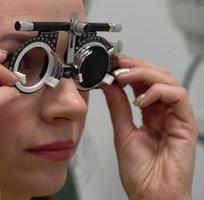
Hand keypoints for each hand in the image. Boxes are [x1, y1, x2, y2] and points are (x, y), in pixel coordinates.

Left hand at [103, 57, 197, 199]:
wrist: (151, 195)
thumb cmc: (140, 173)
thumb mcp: (122, 132)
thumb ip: (118, 107)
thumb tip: (108, 85)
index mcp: (150, 114)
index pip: (143, 82)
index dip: (129, 69)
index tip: (112, 63)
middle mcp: (164, 112)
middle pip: (157, 76)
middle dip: (136, 66)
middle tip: (117, 64)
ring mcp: (175, 116)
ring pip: (168, 81)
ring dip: (145, 73)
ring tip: (124, 77)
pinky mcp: (186, 123)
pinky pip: (178, 96)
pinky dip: (159, 91)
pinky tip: (141, 98)